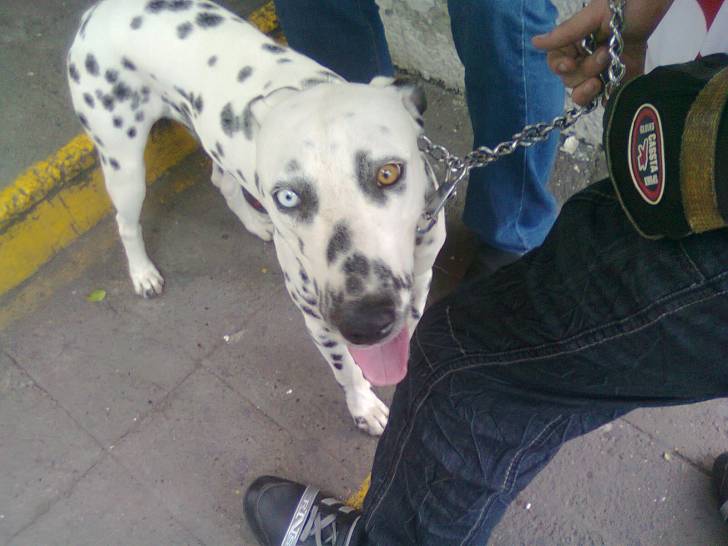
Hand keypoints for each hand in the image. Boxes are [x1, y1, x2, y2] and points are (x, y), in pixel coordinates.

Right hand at [532, 0, 673, 104]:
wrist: (657, 3)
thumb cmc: (627, 3)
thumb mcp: (593, 15)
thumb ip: (565, 34)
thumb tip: (534, 42)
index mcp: (575, 42)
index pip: (556, 63)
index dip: (559, 67)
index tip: (570, 63)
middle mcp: (585, 58)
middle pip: (570, 80)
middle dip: (585, 70)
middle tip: (604, 53)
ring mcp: (603, 71)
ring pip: (583, 93)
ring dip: (590, 88)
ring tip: (606, 73)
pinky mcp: (621, 79)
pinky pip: (607, 98)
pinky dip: (607, 98)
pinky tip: (612, 92)